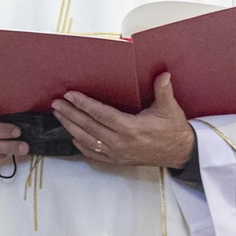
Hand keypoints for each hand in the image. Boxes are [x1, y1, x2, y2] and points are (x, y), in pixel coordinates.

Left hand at [51, 73, 195, 168]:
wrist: (180, 153)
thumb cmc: (173, 129)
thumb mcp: (170, 109)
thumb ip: (164, 91)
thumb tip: (164, 74)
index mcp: (131, 128)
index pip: (100, 114)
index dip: (83, 104)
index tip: (70, 95)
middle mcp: (120, 142)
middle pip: (89, 127)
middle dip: (70, 114)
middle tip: (56, 104)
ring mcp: (117, 153)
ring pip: (87, 140)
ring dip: (71, 127)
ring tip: (59, 116)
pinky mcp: (118, 160)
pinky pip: (94, 154)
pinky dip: (81, 146)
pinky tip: (73, 137)